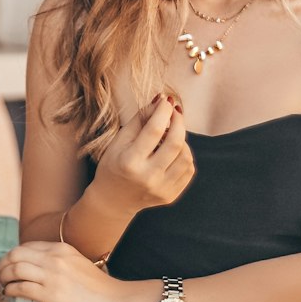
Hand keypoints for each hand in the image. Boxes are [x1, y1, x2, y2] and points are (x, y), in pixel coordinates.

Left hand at [0, 241, 134, 301]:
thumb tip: (40, 270)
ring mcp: (52, 276)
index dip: (14, 255)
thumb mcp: (78, 264)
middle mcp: (54, 258)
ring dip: (3, 277)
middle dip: (3, 264)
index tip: (9, 264)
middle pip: (16, 254)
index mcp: (62, 248)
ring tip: (2, 284)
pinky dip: (10, 290)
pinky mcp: (51, 294)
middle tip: (0, 274)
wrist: (115, 301)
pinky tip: (8, 294)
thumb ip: (60, 262)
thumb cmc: (100, 288)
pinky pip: (21, 288)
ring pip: (15, 269)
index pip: (28, 246)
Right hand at [92, 95, 195, 219]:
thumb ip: (140, 119)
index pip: (154, 130)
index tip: (166, 101)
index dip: (163, 111)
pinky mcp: (170, 196)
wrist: (113, 200)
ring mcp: (161, 189)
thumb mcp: (119, 141)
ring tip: (171, 134)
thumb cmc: (114, 165)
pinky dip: (184, 155)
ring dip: (182, 140)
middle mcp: (148, 177)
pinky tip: (173, 151)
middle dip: (178, 121)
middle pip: (175, 142)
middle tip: (175, 112)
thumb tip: (161, 101)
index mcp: (130, 162)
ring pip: (186, 156)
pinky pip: (188, 169)